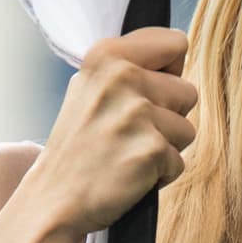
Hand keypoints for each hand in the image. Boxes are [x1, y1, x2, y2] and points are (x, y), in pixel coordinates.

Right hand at [29, 27, 197, 237]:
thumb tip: (174, 56)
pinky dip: (159, 175)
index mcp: (107, 55)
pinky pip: (179, 162)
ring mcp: (137, 114)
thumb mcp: (88, 89)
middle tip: (129, 134)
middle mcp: (123, 78)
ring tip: (128, 154)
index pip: (175, 43)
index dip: (168, 75)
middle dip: (168, 117)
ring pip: (187, 129)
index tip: (144, 95)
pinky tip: (129, 175)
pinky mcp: (151, 150)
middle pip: (187, 91)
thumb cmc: (76, 149)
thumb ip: (127, 67)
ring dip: (165, 148)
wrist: (53, 199)